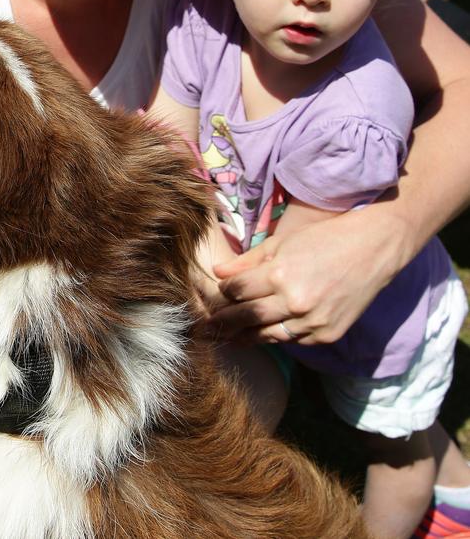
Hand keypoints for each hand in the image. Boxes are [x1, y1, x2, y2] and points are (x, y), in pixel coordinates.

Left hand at [206, 206, 409, 344]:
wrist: (374, 249)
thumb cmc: (325, 239)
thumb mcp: (283, 243)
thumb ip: (248, 261)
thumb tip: (217, 272)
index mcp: (280, 274)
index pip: (238, 291)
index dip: (224, 293)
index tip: (215, 294)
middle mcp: (295, 302)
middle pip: (247, 317)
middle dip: (223, 322)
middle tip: (204, 329)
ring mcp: (312, 322)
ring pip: (268, 335)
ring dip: (245, 337)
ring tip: (227, 338)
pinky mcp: (327, 334)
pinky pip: (293, 340)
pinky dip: (277, 336)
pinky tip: (261, 335)